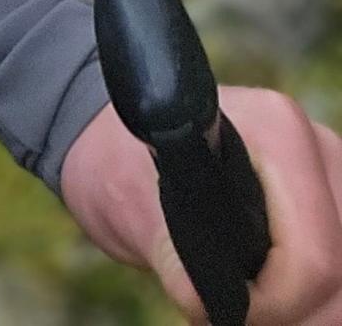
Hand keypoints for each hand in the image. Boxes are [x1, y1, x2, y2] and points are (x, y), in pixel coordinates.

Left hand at [62, 92, 341, 319]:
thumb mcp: (128, 201)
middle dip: (291, 314)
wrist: (119, 146)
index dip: (276, 303)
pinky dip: (309, 302)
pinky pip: (337, 277)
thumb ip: (170, 251)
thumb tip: (203, 302)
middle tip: (236, 317)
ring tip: (248, 309)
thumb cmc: (121, 162)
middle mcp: (318, 150)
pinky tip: (267, 303)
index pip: (312, 254)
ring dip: (303, 313)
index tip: (230, 313)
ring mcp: (330, 179)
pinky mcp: (329, 206)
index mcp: (277, 132)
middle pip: (339, 274)